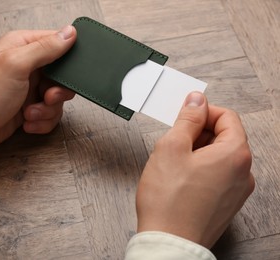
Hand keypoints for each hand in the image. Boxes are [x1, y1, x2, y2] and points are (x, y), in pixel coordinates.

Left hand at [0, 26, 76, 154]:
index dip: (66, 60)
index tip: (59, 76)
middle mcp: (29, 66)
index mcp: (23, 46)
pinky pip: (51, 114)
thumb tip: (69, 32)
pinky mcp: (31, 107)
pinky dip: (41, 122)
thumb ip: (45, 48)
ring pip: (58, 99)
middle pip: (62, 76)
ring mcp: (30, 88)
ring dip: (47, 111)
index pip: (58, 43)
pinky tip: (26, 122)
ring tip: (28, 113)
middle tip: (46, 98)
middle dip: (57, 93)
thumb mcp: (17, 65)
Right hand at [136, 92, 254, 247]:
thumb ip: (187, 119)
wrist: (169, 242)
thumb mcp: (172, 147)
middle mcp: (243, 173)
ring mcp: (236, 191)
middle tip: (173, 141)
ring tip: (173, 164)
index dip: (202, 111)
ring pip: (218, 157)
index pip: (227, 116)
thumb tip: (197, 100)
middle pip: (224, 136)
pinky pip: (216, 175)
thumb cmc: (168, 201)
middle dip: (198, 133)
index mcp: (235, 155)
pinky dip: (199, 169)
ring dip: (196, 152)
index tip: (184, 116)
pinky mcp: (226, 204)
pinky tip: (179, 180)